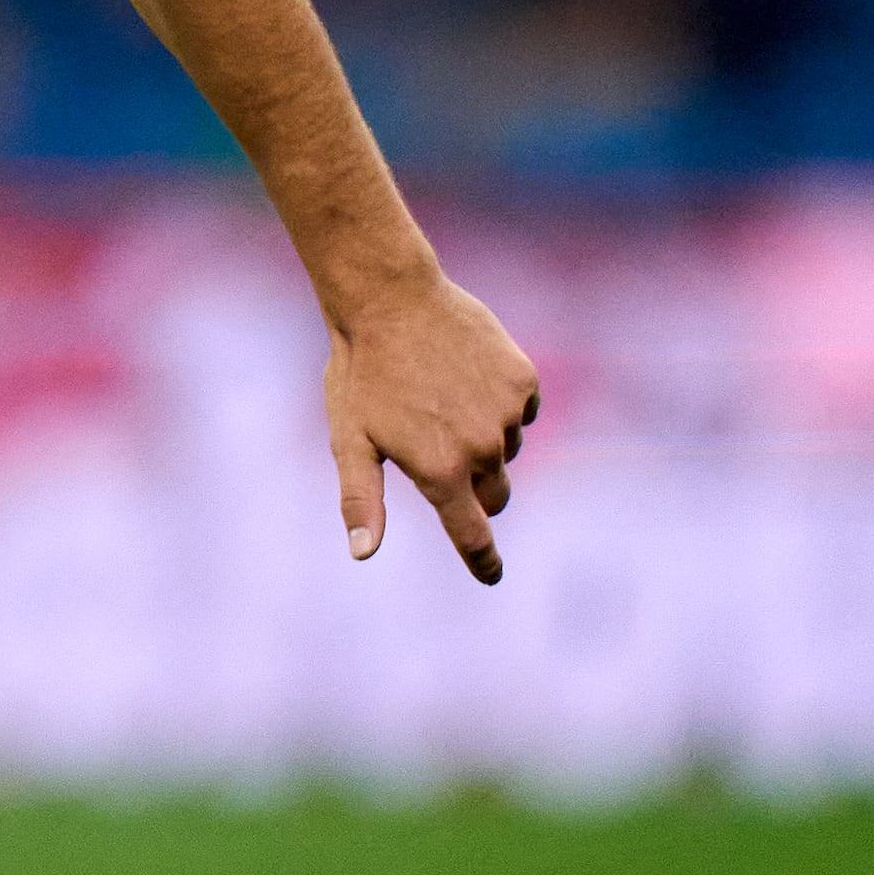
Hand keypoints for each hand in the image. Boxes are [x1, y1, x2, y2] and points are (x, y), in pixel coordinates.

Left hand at [326, 273, 538, 585]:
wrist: (391, 299)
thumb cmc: (361, 374)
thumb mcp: (350, 440)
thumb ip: (361, 500)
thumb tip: (362, 553)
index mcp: (439, 471)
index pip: (471, 534)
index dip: (482, 561)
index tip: (492, 575)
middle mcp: (481, 448)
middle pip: (494, 495)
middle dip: (475, 490)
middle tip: (441, 455)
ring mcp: (507, 413)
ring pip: (506, 450)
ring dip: (484, 440)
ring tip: (443, 401)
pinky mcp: (523, 379)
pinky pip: (522, 410)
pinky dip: (501, 404)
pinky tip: (466, 377)